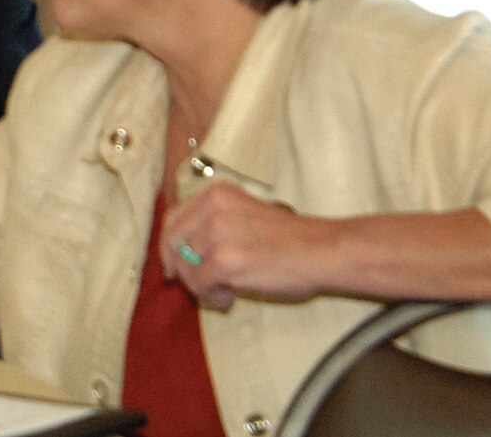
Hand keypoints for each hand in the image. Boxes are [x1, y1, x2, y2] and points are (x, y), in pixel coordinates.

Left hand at [162, 181, 334, 308]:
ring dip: (201, 286)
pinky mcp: (225, 260)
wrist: (322, 251)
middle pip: (173, 242)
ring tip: (224, 292)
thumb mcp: (244, 214)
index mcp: (216, 194)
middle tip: (192, 286)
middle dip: (179, 268)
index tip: (171, 265)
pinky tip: (230, 298)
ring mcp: (217, 233)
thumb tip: (183, 251)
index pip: (174, 218)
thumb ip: (214, 224)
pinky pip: (200, 284)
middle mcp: (212, 208)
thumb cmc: (290, 239)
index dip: (168, 244)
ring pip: (186, 266)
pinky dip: (211, 296)